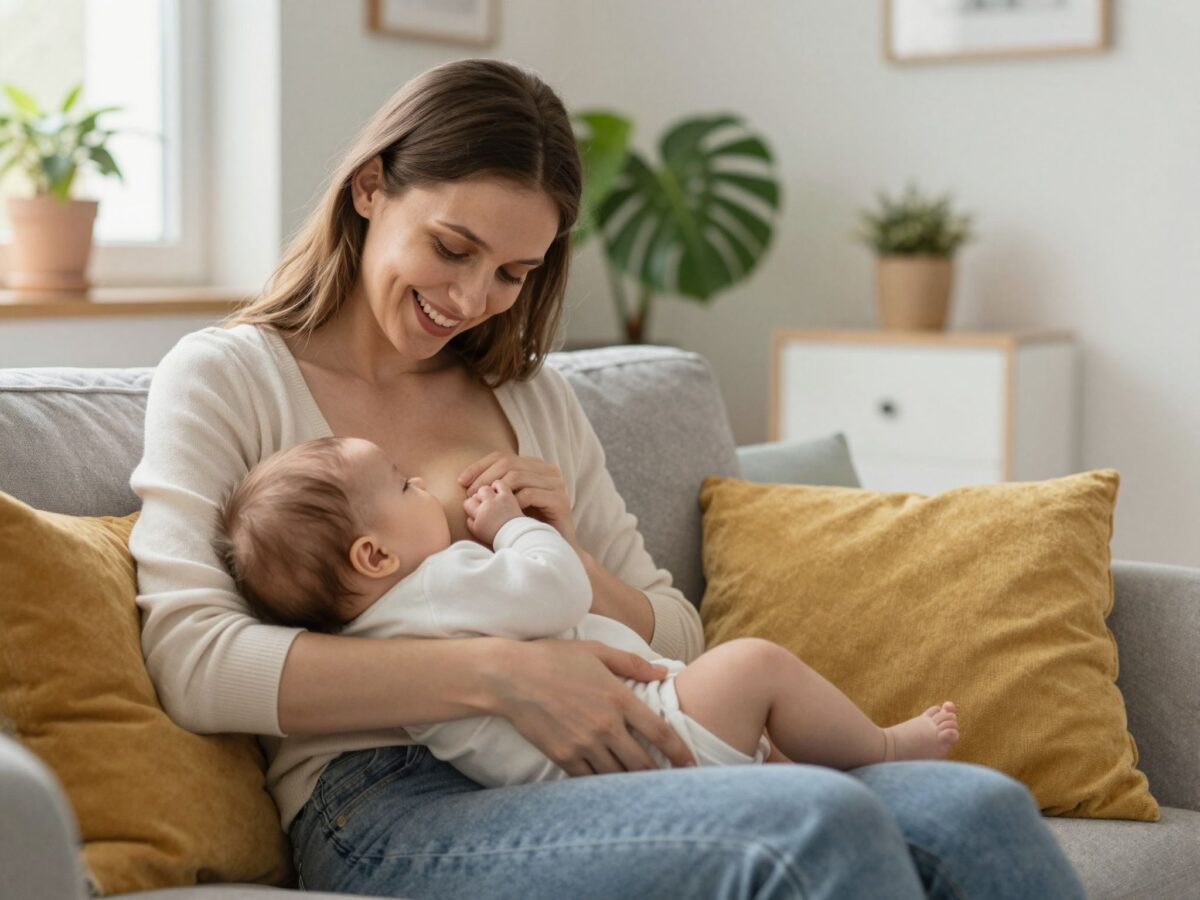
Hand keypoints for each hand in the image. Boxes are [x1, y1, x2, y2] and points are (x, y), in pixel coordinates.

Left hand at [458, 452, 578, 550]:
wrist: (553, 549)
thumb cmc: (526, 526)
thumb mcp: (508, 502)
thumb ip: (496, 487)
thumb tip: (464, 479)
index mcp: (536, 466)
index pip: (502, 456)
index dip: (479, 466)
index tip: (461, 481)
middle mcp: (548, 470)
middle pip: (509, 463)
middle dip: (485, 478)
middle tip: (470, 495)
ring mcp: (556, 484)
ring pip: (518, 476)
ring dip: (496, 490)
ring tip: (484, 505)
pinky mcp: (560, 500)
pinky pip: (530, 494)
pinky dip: (513, 502)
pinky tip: (503, 514)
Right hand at [485, 639, 697, 775]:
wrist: (510, 677)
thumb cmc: (554, 659)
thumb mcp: (596, 651)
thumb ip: (632, 664)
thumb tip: (663, 672)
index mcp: (618, 698)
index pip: (659, 733)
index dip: (679, 752)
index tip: (691, 764)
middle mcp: (605, 726)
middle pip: (642, 763)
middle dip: (659, 775)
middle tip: (668, 782)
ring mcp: (583, 744)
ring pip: (618, 775)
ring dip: (632, 782)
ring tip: (643, 787)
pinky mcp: (563, 757)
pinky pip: (591, 779)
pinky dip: (603, 783)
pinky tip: (610, 783)